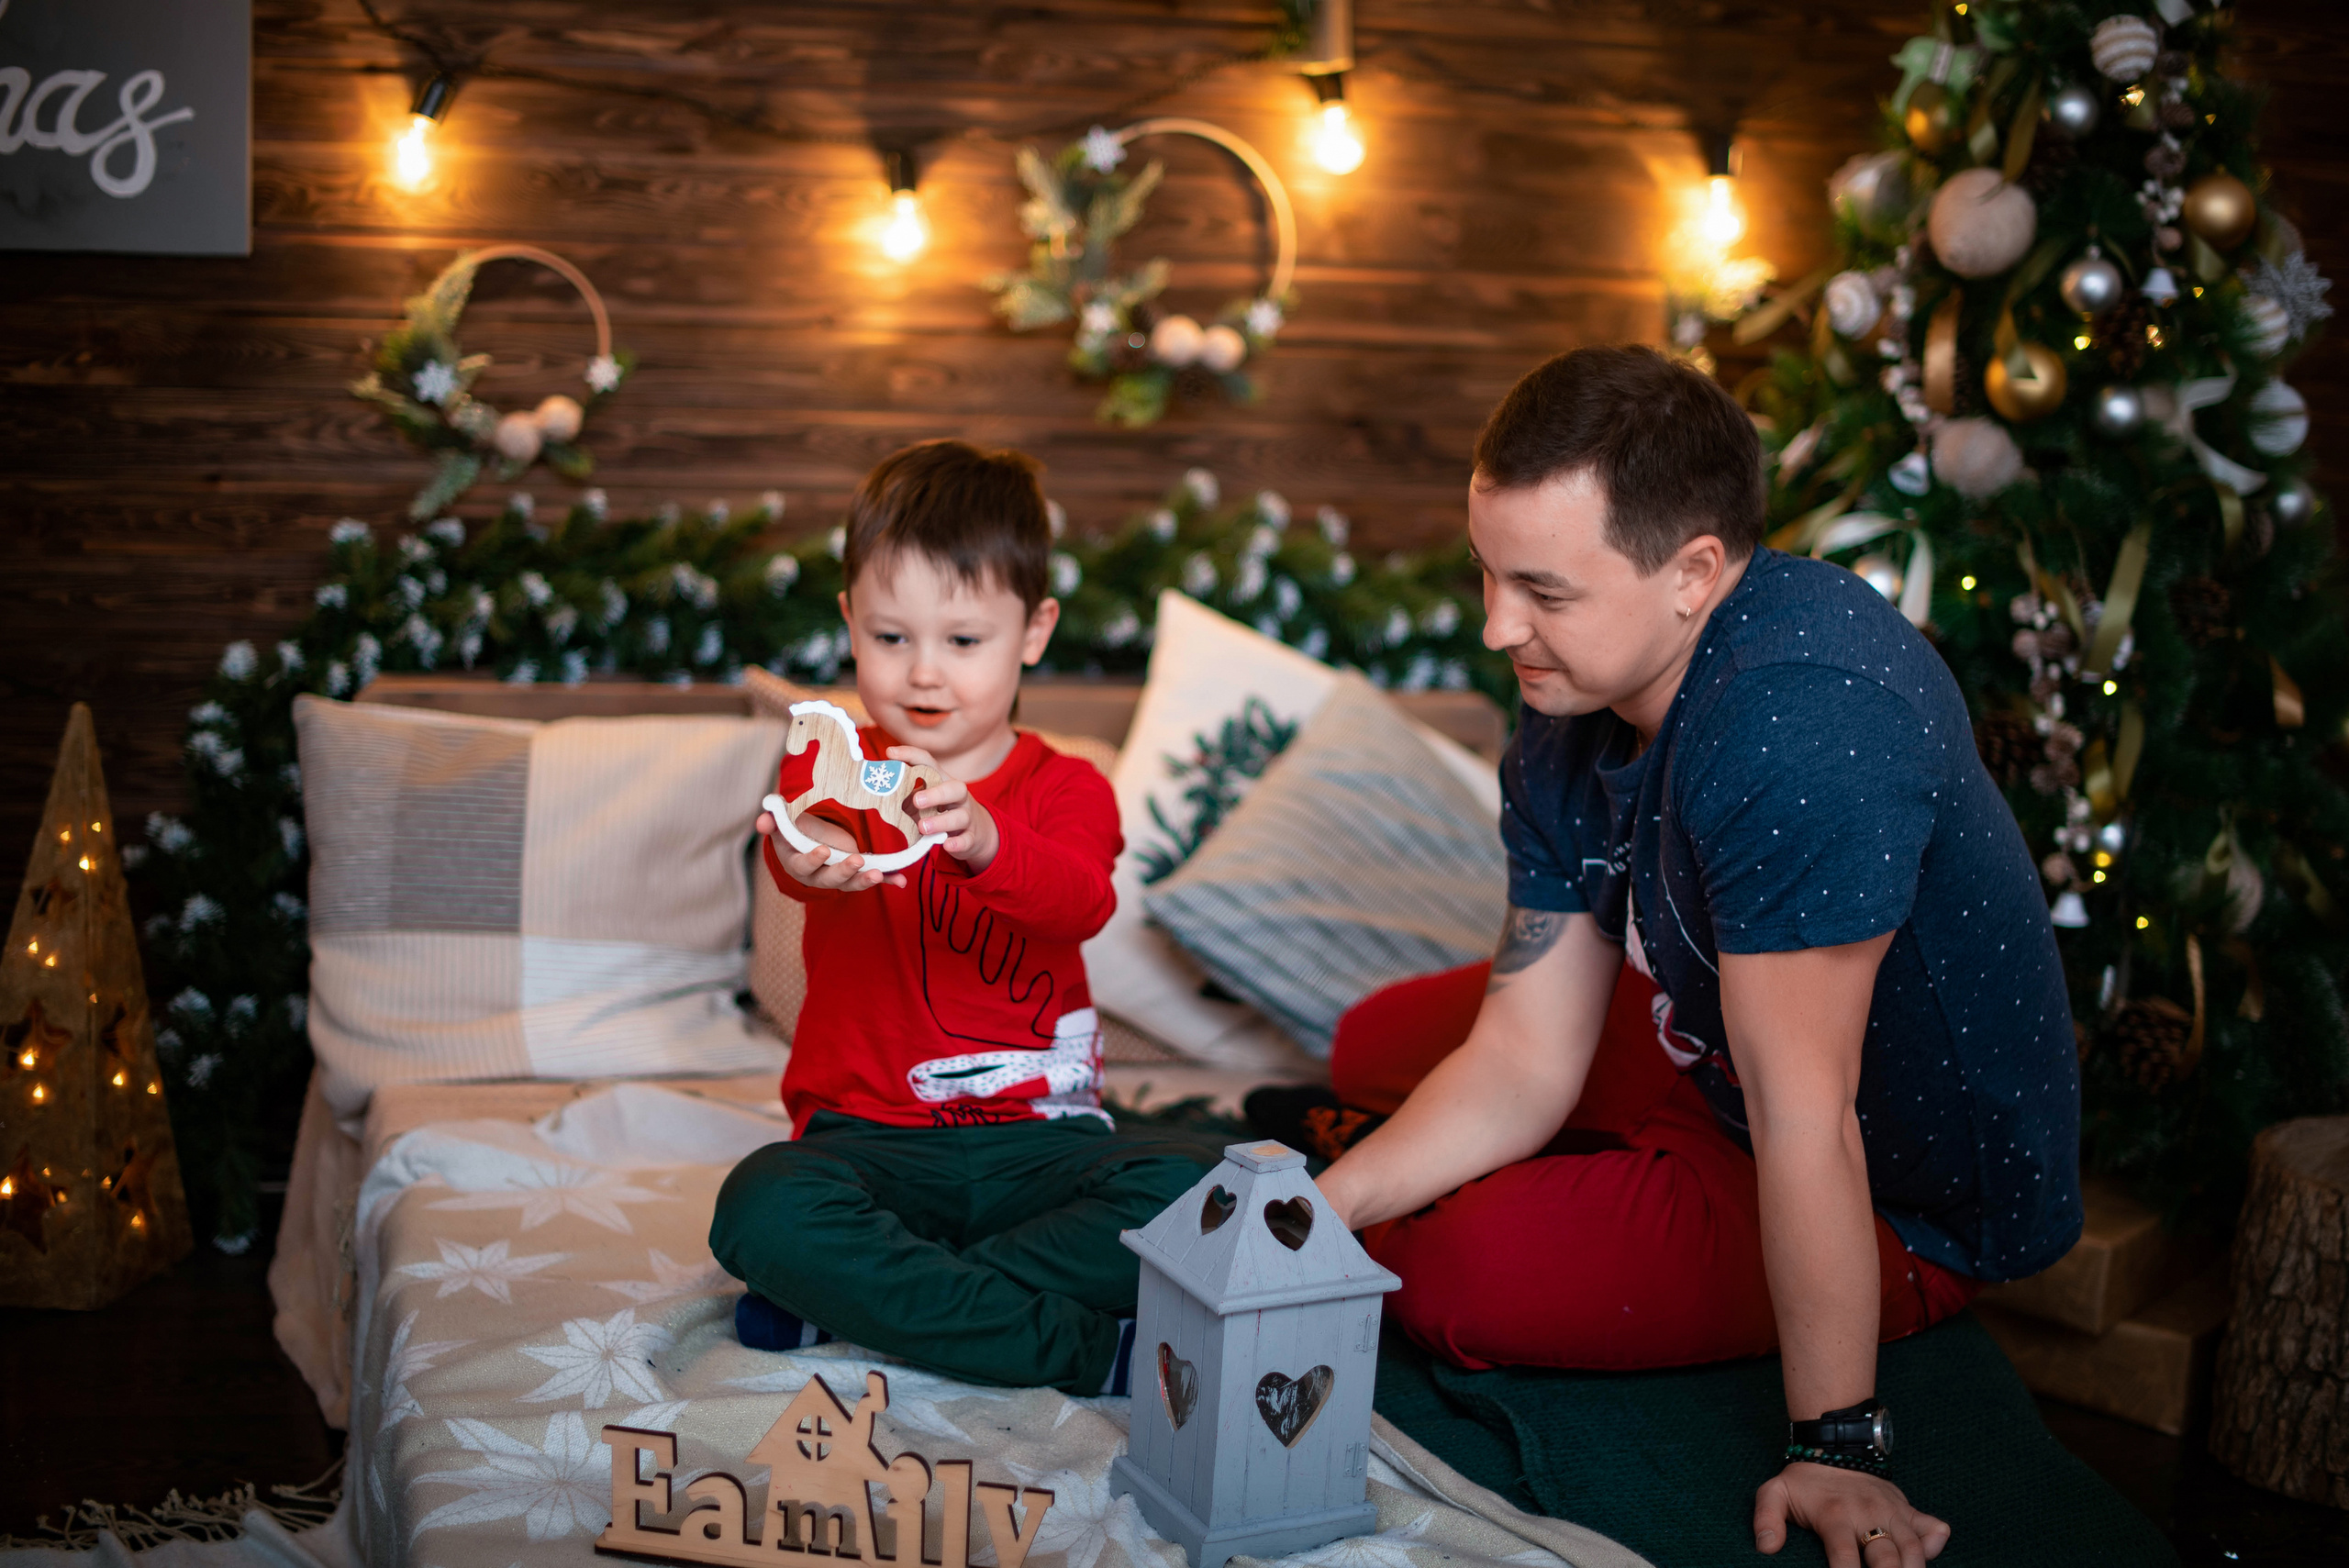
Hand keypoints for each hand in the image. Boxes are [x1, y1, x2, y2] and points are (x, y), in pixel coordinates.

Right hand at [755, 809, 904, 891]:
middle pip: (830, 879)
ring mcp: (839, 877)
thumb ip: (772, 821)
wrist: (809, 840)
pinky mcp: (856, 874)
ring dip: (865, 880)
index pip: (804, 866)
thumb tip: (763, 820)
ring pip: (851, 883)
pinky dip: (888, 880)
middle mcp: (819, 875)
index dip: (813, 861)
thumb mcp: (781, 825)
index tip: (823, 851)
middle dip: (843, 871)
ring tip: (879, 875)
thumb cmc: (793, 832)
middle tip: (857, 861)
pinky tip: (901, 881)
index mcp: (799, 863)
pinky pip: (873, 879)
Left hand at [890, 747, 1001, 871]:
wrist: (973, 833)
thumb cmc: (940, 813)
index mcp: (943, 782)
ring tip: (923, 827)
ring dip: (941, 821)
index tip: (890, 753)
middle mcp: (958, 797)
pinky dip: (957, 843)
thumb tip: (876, 791)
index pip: (929, 763)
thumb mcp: (923, 802)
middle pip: (955, 788)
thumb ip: (905, 796)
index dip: (910, 755)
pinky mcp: (970, 837)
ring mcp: (966, 817)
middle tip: (917, 800)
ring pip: (960, 816)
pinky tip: (946, 844)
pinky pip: (966, 840)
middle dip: (936, 793)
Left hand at [1754, 1463, 1947, 1567]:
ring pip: (1913, 1548)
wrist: (1834, 1445)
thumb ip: (1766, 1519)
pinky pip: (1931, 1526)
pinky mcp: (1905, 1508)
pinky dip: (1936, 1544)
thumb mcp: (1774, 1493)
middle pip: (1887, 1558)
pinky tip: (1932, 1555)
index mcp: (1834, 1517)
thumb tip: (1767, 1548)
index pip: (1844, 1558)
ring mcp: (1889, 1511)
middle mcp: (1866, 1515)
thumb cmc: (1804, 1481)